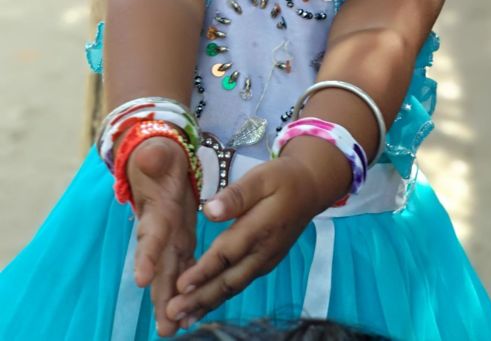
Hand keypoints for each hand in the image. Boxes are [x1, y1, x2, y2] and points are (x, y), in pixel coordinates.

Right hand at [127, 137, 196, 336]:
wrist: (155, 159)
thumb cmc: (156, 155)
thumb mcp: (157, 152)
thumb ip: (154, 157)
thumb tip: (149, 157)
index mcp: (154, 209)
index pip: (150, 235)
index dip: (146, 256)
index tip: (141, 279)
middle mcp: (158, 230)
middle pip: (158, 266)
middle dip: (160, 295)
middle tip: (165, 326)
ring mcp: (168, 238)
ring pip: (169, 274)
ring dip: (171, 301)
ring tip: (173, 330)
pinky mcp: (180, 240)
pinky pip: (183, 268)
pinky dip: (186, 289)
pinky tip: (190, 313)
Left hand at [165, 155, 326, 329]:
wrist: (311, 189)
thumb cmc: (283, 178)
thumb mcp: (262, 177)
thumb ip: (237, 195)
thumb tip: (209, 210)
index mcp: (260, 228)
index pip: (227, 254)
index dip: (204, 271)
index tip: (180, 285)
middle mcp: (263, 251)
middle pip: (228, 280)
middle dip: (199, 298)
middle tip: (172, 312)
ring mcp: (265, 260)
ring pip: (233, 287)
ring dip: (207, 303)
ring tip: (181, 319)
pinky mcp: (264, 263)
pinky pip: (239, 283)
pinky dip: (219, 298)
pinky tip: (202, 306)